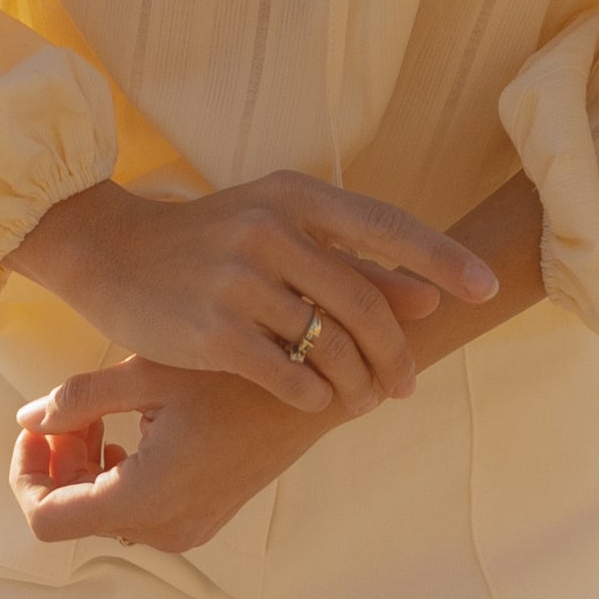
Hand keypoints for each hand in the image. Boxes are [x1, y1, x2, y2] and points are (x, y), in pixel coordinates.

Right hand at [10, 169, 496, 415]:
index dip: (442, 258)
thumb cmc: (207, 244)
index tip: (486, 288)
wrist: (112, 254)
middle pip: (365, 301)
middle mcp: (270, 230)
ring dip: (358, 381)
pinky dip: (314, 396)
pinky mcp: (212, 331)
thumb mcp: (276, 234)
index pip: (386, 226)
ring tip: (363, 399)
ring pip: (330, 344)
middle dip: (398, 350)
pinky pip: (288, 376)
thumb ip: (349, 261)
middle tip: (408, 384)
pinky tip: (317, 402)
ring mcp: (239, 280)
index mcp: (293, 196)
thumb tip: (431, 297)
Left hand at [12, 357, 331, 555]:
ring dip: (89, 466)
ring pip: (105, 513)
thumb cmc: (236, 373)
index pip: (45, 518)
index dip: (26, 474)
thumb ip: (77, 400)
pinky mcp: (203, 518)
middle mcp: (163, 529)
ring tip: (105, 411)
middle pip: (73, 516)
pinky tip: (135, 425)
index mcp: (142, 498)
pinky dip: (120, 474)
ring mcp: (187, 530)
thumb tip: (26, 418)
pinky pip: (139, 510)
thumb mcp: (147, 373)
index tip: (36, 428)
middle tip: (72, 409)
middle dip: (58, 463)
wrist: (315, 389)